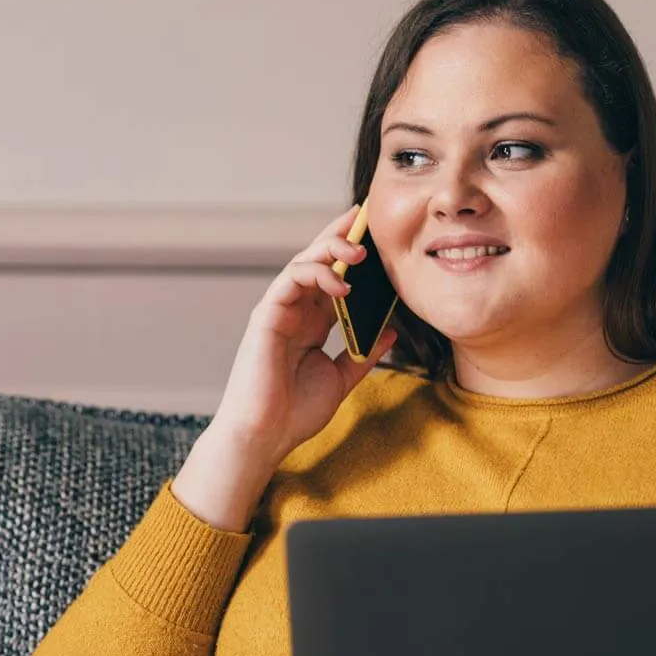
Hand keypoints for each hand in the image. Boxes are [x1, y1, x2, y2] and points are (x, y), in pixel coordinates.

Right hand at [210, 203, 397, 469]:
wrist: (265, 436)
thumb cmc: (295, 412)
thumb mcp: (341, 378)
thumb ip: (364, 353)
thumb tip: (391, 330)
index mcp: (313, 322)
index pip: (335, 277)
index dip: (353, 255)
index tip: (377, 234)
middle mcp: (296, 310)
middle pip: (319, 260)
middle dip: (341, 236)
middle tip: (366, 218)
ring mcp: (280, 310)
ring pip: (304, 262)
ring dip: (331, 249)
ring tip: (360, 252)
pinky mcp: (266, 315)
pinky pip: (291, 280)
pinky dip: (316, 274)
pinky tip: (342, 283)